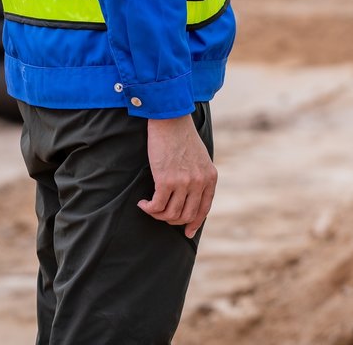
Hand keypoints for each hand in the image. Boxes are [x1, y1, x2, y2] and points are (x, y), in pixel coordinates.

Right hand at [139, 114, 215, 237]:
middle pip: (186, 215)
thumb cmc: (182, 137)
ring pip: (170, 214)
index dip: (194, 223)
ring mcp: (183, 183)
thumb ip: (199, 176)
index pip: (204, 209)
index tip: (187, 232)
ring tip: (150, 207)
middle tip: (161, 215)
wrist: (171, 120)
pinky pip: (157, 206)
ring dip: (158, 215)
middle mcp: (199, 182)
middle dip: (172, 220)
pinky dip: (148, 208)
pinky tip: (142, 203)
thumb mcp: (200, 158)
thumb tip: (190, 197)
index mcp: (210, 178)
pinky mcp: (166, 180)